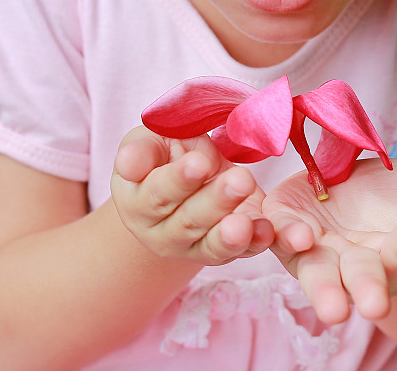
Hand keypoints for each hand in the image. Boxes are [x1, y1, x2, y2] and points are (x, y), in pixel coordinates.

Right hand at [110, 126, 273, 265]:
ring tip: (246, 222)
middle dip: (215, 201)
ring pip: (211, 244)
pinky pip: (241, 252)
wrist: (190, 179)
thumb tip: (128, 163)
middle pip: (187, 221)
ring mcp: (192, 248)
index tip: (200, 163)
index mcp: (136, 202)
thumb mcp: (150, 143)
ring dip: (232, 234)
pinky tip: (267, 232)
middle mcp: (160, 233)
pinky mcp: (224, 252)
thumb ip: (142, 150)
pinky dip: (255, 243)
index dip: (178, 180)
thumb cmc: (166, 155)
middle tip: (240, 180)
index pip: (156, 194)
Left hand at [263, 158, 396, 323]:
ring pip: (313, 270)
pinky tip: (282, 229)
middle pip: (360, 280)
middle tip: (371, 307)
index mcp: (395, 259)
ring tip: (314, 267)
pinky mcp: (284, 227)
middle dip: (364, 290)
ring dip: (315, 279)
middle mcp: (353, 265)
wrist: (352, 192)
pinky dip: (275, 233)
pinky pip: (276, 234)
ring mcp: (316, 250)